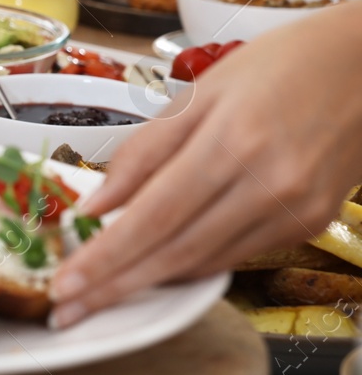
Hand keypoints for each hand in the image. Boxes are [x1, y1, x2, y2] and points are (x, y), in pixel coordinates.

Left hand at [50, 0, 361, 327]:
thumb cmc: (278, 66)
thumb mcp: (199, 92)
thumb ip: (143, 151)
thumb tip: (97, 203)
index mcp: (230, 140)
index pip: (153, 215)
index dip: (106, 256)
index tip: (65, 282)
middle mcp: (266, 182)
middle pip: (176, 249)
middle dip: (116, 284)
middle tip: (70, 307)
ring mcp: (293, 208)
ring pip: (206, 261)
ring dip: (149, 283)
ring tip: (100, 295)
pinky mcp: (309, 222)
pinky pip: (237, 255)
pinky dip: (192, 265)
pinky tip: (157, 269)